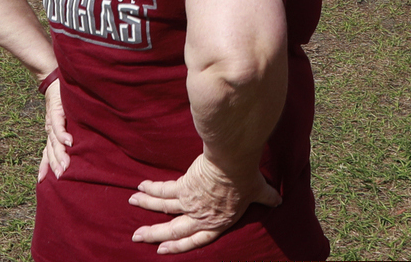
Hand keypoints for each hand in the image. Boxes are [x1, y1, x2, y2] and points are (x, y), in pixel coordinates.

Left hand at [36, 78, 71, 182]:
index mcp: (52, 133)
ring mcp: (52, 121)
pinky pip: (59, 124)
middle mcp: (50, 129)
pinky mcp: (56, 110)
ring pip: (54, 141)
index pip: (47, 153)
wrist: (55, 80)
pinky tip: (68, 143)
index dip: (44, 166)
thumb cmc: (63, 101)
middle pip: (51, 150)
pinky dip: (63, 134)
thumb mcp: (64, 119)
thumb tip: (76, 147)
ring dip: (60, 154)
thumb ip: (68, 133)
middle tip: (61, 178)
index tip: (41, 181)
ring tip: (64, 167)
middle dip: (55, 165)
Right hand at [130, 154, 279, 253]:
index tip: (162, 249)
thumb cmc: (247, 177)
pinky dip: (152, 188)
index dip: (179, 246)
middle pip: (173, 229)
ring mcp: (190, 202)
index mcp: (218, 221)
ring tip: (132, 204)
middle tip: (136, 236)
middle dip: (153, 234)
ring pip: (163, 208)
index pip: (196, 239)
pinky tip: (141, 186)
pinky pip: (164, 190)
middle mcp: (201, 216)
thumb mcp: (259, 190)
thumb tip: (279, 200)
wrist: (233, 161)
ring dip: (146, 207)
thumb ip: (266, 197)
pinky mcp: (184, 186)